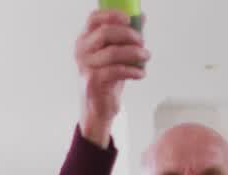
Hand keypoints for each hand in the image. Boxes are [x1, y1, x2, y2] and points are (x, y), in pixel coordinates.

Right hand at [76, 9, 148, 146]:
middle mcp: (81, 51)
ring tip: (145, 58)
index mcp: (85, 40)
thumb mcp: (116, 55)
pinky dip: (132, 71)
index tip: (129, 20)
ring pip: (113, 52)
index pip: (94, 19)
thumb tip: (141, 17)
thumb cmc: (107, 79)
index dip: (112, 15)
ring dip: (134, 53)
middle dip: (129, 35)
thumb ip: (126, 36)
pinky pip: (116, 71)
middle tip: (142, 42)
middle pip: (105, 32)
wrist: (99, 108)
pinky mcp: (92, 82)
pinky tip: (140, 74)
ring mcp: (85, 66)